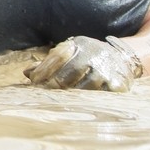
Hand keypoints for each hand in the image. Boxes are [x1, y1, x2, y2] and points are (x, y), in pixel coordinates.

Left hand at [23, 36, 142, 91]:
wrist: (123, 57)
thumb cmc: (87, 57)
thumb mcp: (70, 53)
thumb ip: (49, 62)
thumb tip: (26, 73)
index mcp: (79, 44)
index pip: (58, 56)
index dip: (44, 69)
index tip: (34, 80)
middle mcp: (94, 54)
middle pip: (71, 72)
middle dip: (56, 84)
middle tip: (46, 93)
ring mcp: (107, 69)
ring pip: (86, 86)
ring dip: (72, 94)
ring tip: (61, 101)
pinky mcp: (118, 83)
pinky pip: (102, 95)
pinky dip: (91, 101)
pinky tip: (81, 105)